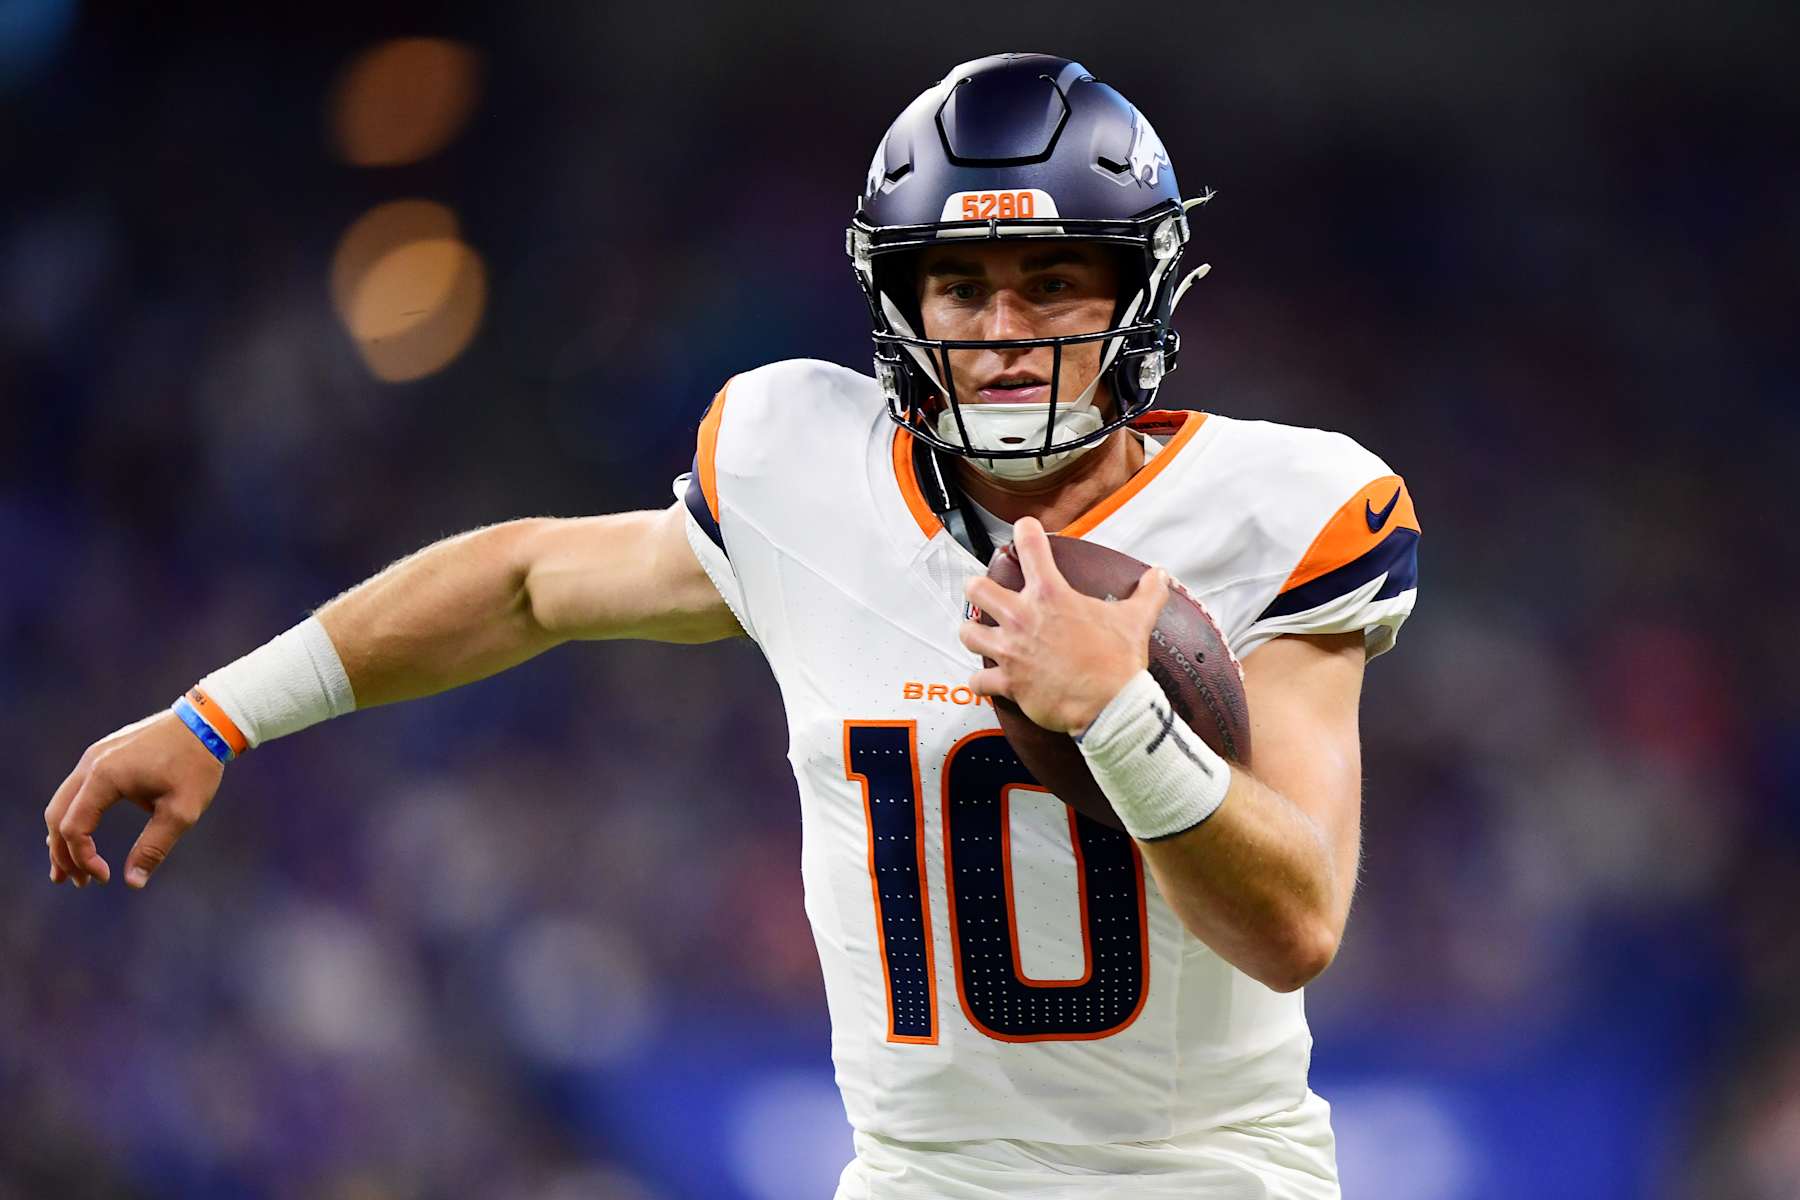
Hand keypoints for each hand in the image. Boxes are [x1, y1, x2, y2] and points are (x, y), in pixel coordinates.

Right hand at [44, 710, 223, 888]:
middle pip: (57, 816)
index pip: (73, 827)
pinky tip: (81, 835)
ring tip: (72, 868)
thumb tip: (133, 882)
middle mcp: (91, 763)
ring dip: (63, 836)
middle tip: (76, 883)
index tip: (105, 877)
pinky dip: (74, 815)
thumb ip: (154, 847)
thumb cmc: (197, 764)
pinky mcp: (104, 754)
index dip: (83, 858)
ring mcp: (95, 756)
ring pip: (63, 802)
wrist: (209, 722)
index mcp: (105, 777)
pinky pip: (76, 790)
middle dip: (62, 853)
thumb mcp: (181, 811)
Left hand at [958, 517, 1170, 734]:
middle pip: (978, 589)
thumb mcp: (1135, 620)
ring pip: (969, 633)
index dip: (1024, 531)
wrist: (1110, 705)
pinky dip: (981, 682)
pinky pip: (978, 681)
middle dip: (978, 589)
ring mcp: (1011, 651)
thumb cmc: (1117, 663)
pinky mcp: (1009, 682)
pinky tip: (987, 680)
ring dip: (973, 632)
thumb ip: (1147, 594)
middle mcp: (1023, 618)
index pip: (1030, 545)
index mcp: (1051, 595)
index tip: (1024, 530)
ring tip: (980, 633)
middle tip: (985, 593)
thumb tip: (1159, 576)